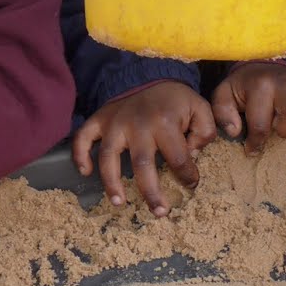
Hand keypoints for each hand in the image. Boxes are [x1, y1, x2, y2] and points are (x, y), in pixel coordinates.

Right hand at [71, 81, 215, 216]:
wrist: (150, 73)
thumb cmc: (176, 98)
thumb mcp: (200, 107)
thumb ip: (205, 131)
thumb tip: (193, 156)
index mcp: (165, 122)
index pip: (178, 158)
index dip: (187, 175)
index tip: (191, 185)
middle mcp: (137, 124)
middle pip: (142, 165)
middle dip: (151, 192)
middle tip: (160, 212)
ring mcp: (115, 123)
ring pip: (108, 158)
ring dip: (111, 183)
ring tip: (120, 203)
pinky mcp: (99, 120)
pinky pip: (82, 139)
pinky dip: (79, 155)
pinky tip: (85, 172)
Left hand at [212, 63, 285, 153]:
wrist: (264, 65)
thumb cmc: (245, 87)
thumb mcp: (225, 95)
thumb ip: (222, 113)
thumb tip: (235, 131)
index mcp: (259, 85)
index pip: (262, 124)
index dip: (257, 142)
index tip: (253, 147)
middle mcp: (284, 79)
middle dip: (284, 130)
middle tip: (276, 128)